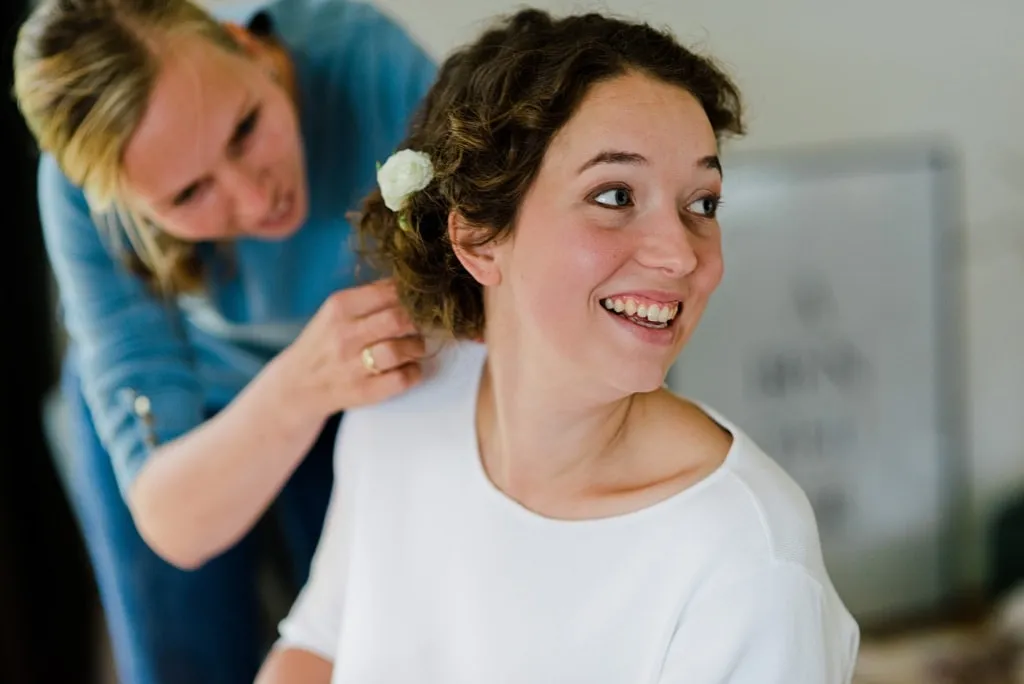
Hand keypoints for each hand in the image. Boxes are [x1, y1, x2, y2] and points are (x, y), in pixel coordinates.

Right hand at [271, 279, 425, 420]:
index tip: (418, 300)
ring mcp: (353, 366)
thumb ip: (370, 296)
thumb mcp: (335, 312)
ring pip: (401, 350)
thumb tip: (409, 284)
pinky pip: (402, 379)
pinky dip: (414, 372)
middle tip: (419, 324)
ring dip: (417, 347)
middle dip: (416, 321)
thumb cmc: (324, 343)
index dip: (411, 295)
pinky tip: (409, 367)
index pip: (387, 292)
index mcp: (339, 307)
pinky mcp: (364, 392)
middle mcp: (344, 335)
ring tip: (414, 347)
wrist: (297, 386)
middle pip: (397, 319)